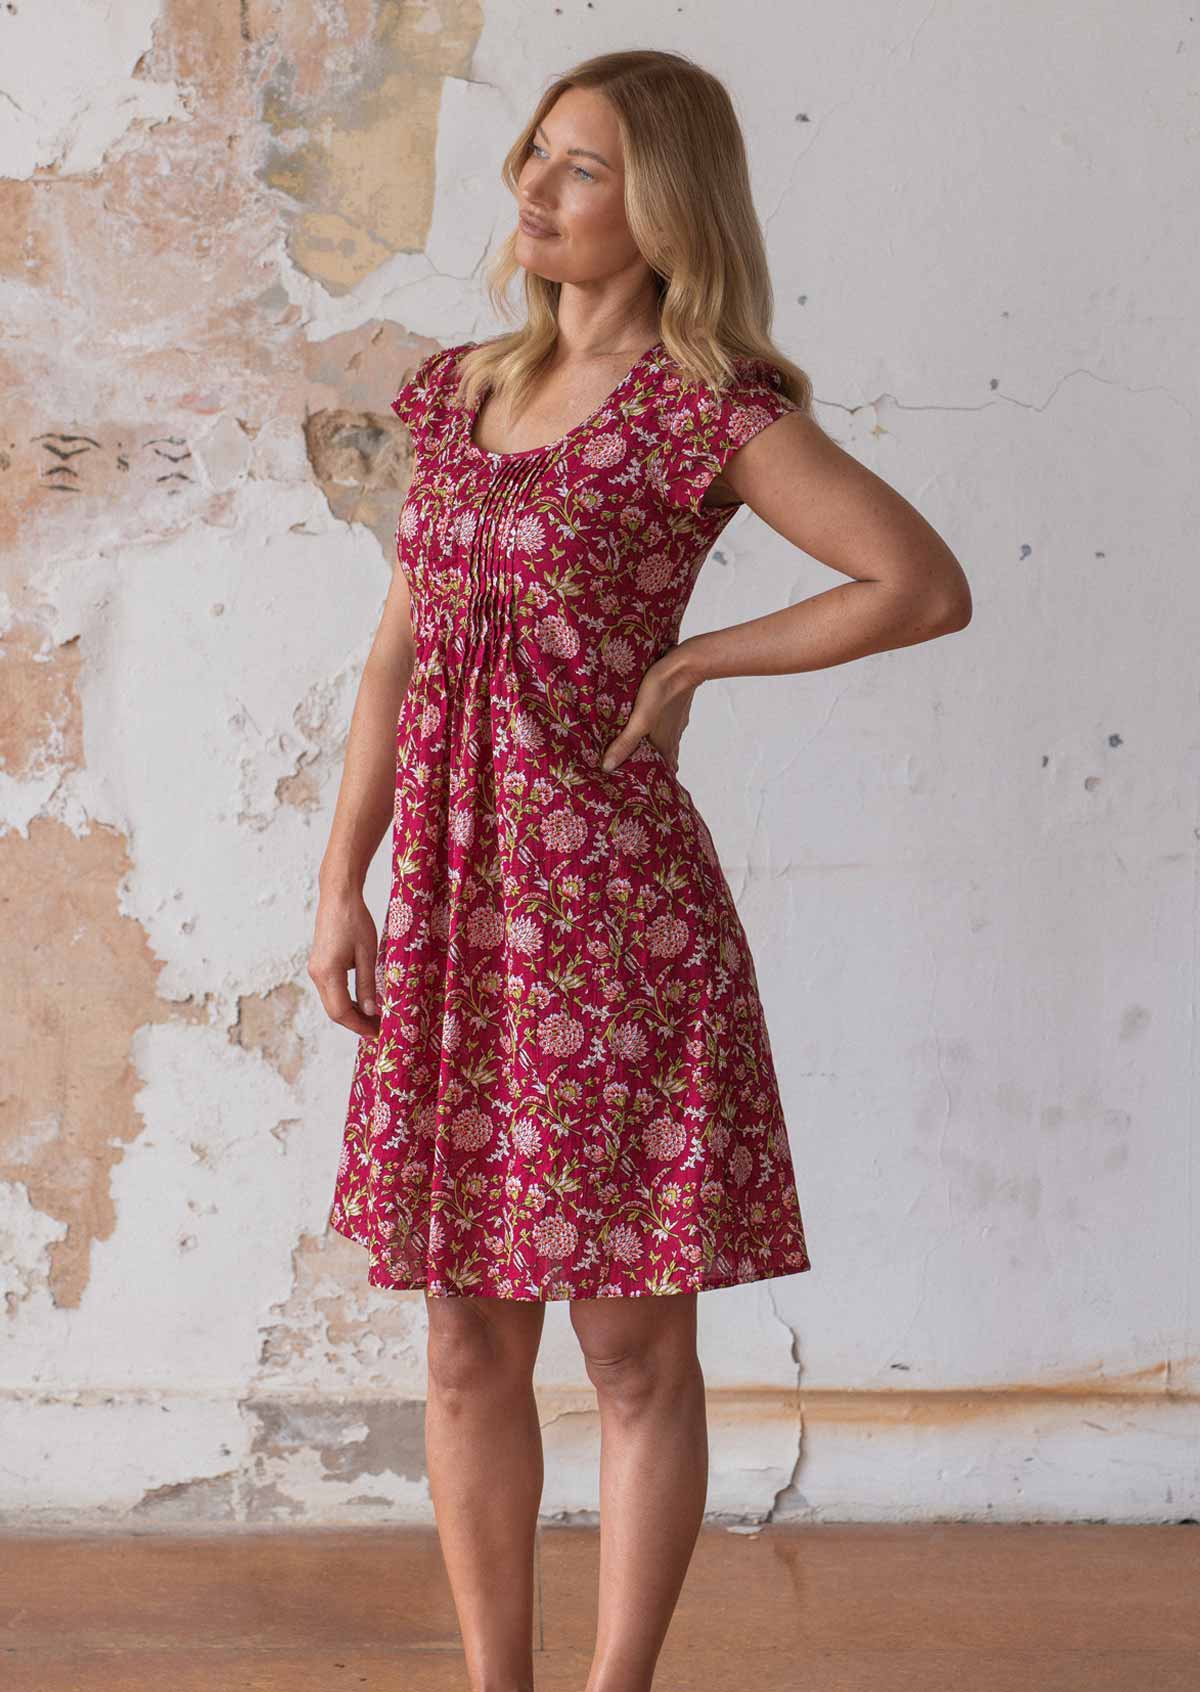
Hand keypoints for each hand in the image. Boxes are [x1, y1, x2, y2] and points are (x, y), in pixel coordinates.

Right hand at [308, 887, 381, 1038]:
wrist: (338, 897)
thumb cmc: (355, 921)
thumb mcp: (367, 954)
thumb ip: (367, 984)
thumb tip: (370, 1011)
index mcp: (328, 973)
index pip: (341, 1011)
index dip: (358, 1026)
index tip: (376, 1033)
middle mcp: (317, 974)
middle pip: (334, 1011)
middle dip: (355, 1023)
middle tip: (377, 1029)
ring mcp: (315, 970)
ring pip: (331, 1002)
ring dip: (350, 1013)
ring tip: (373, 1018)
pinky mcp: (319, 964)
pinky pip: (330, 991)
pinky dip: (345, 1000)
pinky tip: (362, 1002)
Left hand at [601, 647, 699, 773]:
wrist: (685, 665)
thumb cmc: (662, 692)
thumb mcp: (639, 720)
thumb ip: (624, 743)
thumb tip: (607, 767)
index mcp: (665, 744)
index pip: (665, 770)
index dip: (658, 779)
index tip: (649, 787)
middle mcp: (673, 736)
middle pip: (667, 757)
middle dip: (656, 766)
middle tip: (643, 772)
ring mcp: (677, 721)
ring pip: (668, 741)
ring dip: (658, 748)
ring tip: (645, 751)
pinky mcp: (676, 706)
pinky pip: (669, 724)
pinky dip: (661, 731)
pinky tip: (654, 724)